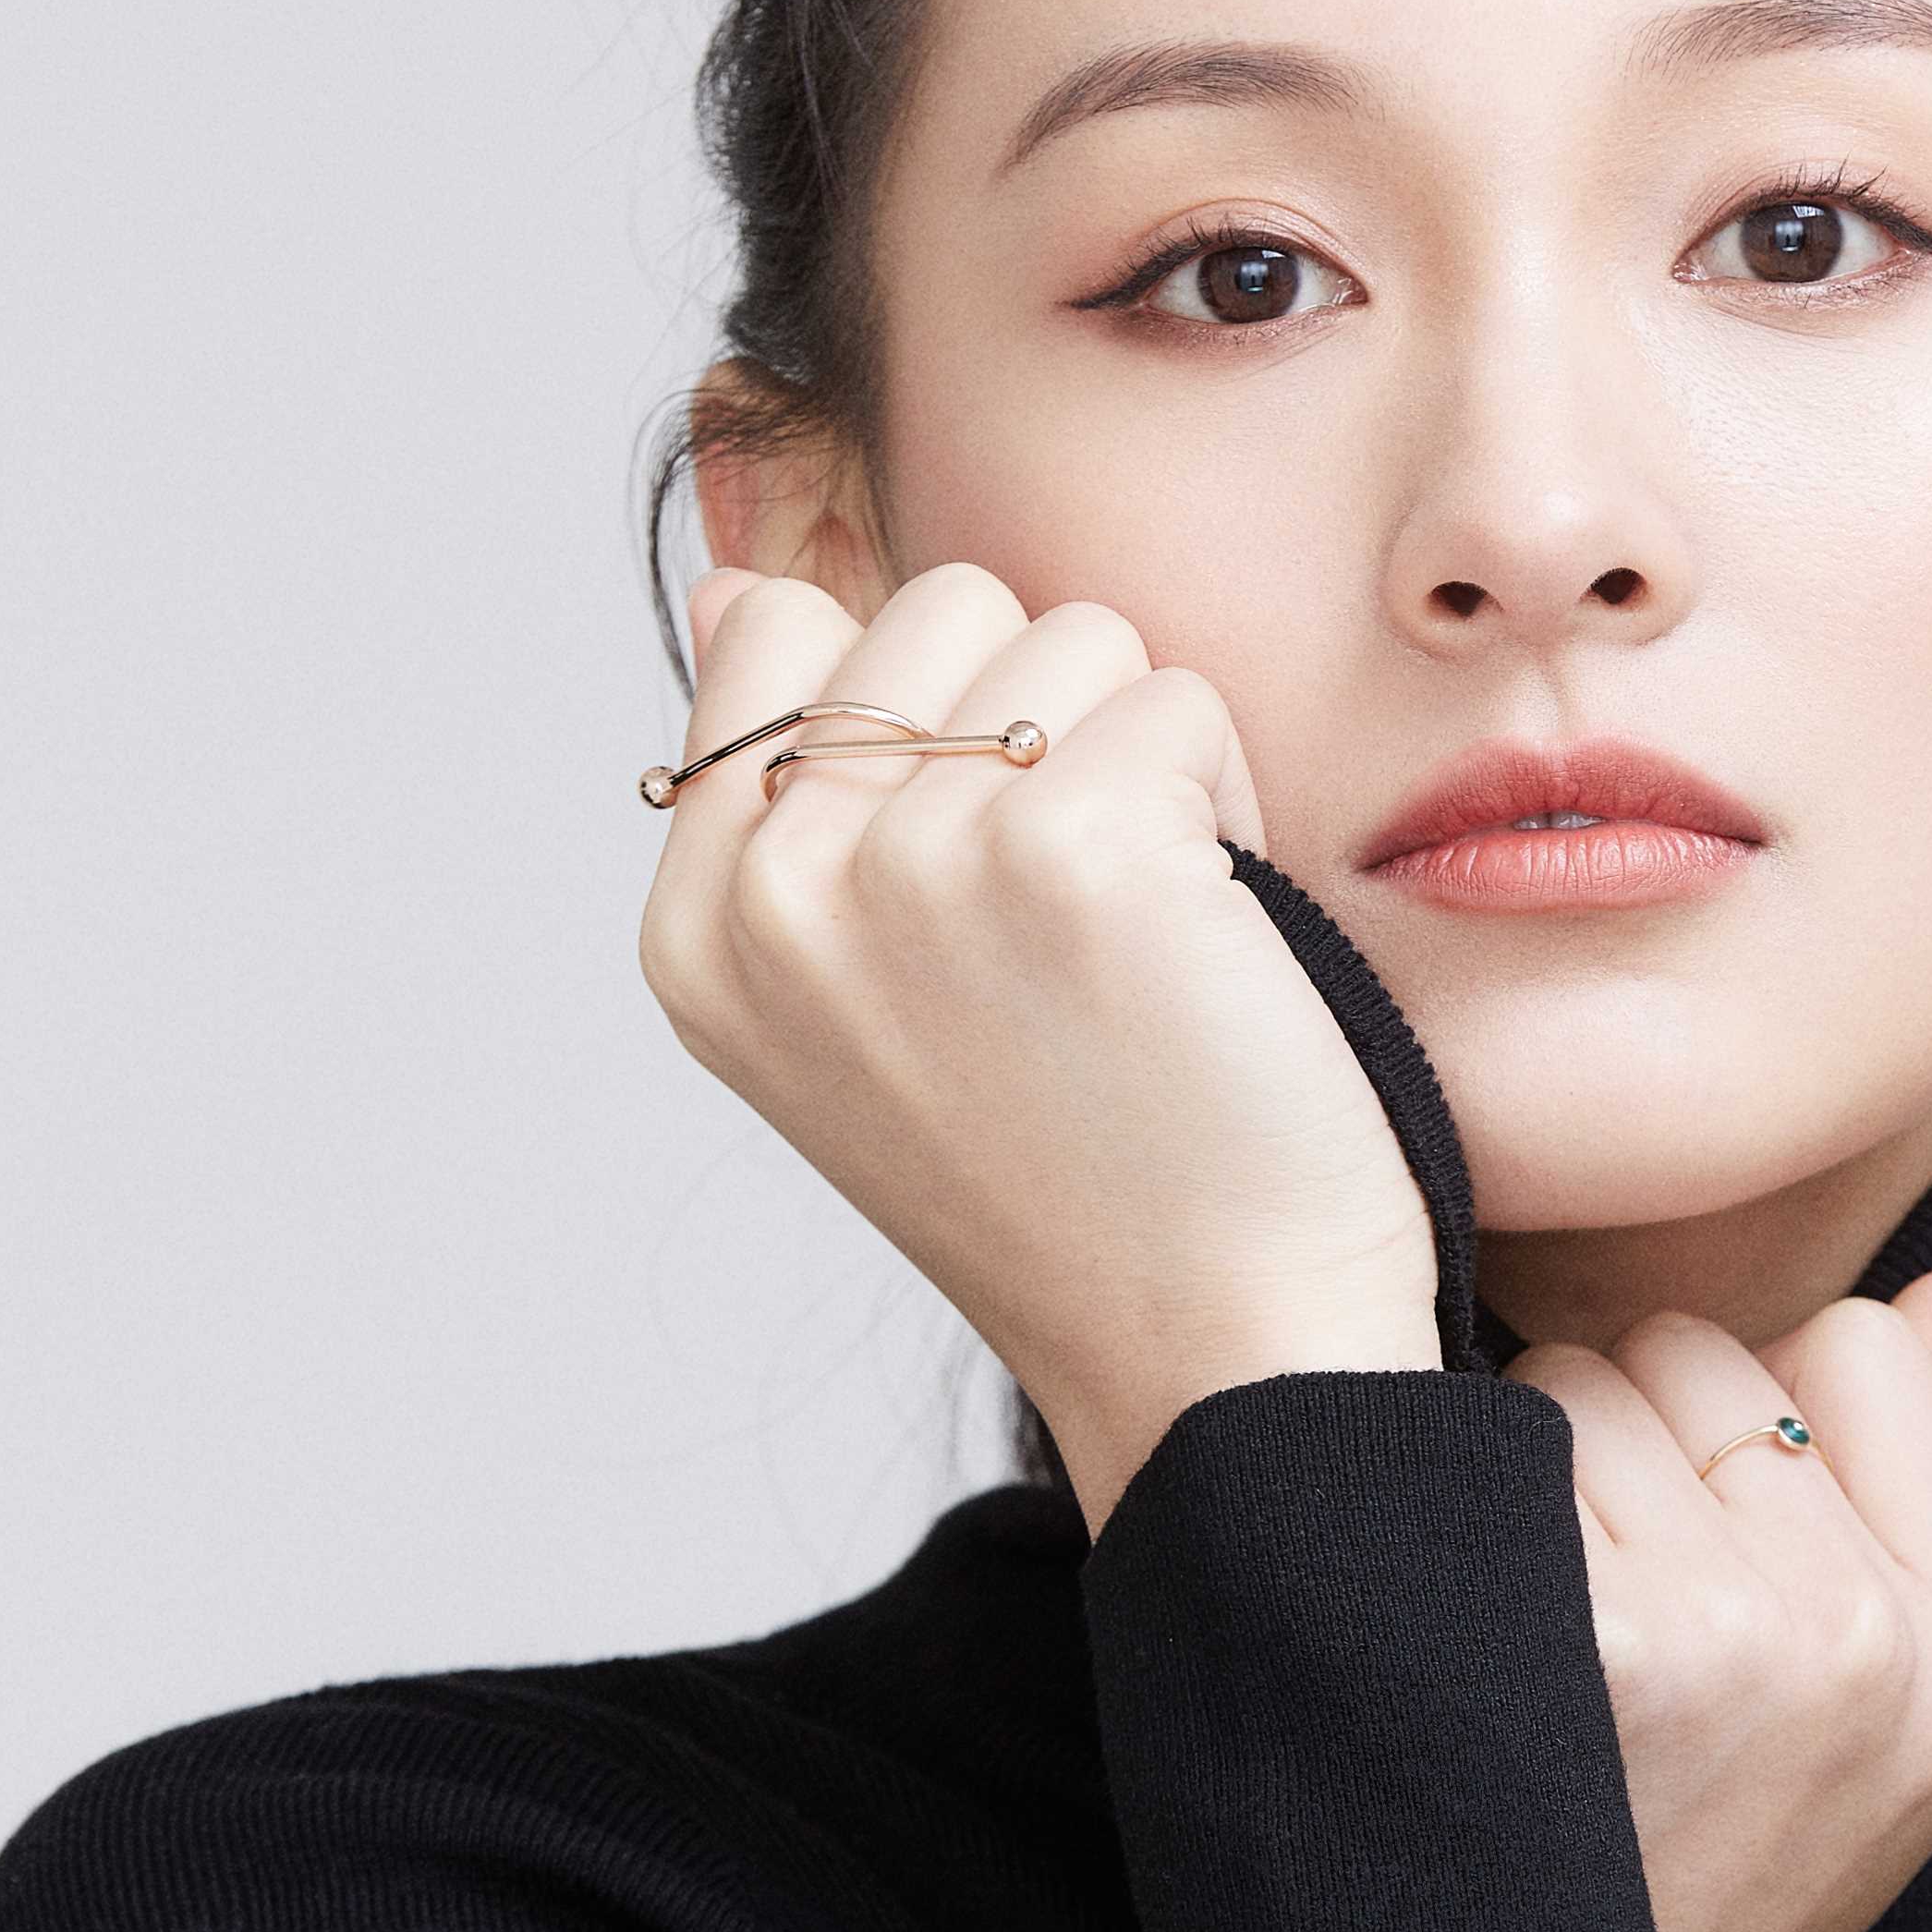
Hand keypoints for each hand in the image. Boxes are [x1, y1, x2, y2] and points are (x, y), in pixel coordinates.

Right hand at [640, 561, 1439, 1524]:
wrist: (1220, 1347)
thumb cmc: (1079, 1178)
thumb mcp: (861, 1001)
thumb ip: (785, 799)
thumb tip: (731, 585)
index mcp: (701, 932)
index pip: (773, 630)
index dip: (921, 710)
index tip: (977, 882)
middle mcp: (777, 893)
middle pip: (935, 604)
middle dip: (1041, 722)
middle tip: (1080, 916)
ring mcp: (911, 861)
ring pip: (1069, 636)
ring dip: (1143, 758)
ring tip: (1147, 935)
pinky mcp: (1071, 845)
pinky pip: (1181, 702)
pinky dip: (1231, 804)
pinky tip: (1214, 946)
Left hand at [1508, 1272, 1931, 1931]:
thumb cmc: (1692, 1874)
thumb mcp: (1877, 1722)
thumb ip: (1923, 1485)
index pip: (1864, 1348)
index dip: (1753, 1404)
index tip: (1704, 1511)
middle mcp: (1858, 1642)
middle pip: (1702, 1355)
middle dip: (1627, 1429)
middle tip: (1592, 1591)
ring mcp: (1726, 1643)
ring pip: (1580, 1383)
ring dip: (1521, 1462)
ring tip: (1522, 1619)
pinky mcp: (1586, 1648)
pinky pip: (1488, 1441)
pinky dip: (1443, 1504)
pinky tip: (1456, 1627)